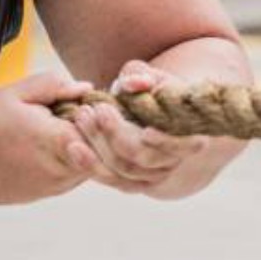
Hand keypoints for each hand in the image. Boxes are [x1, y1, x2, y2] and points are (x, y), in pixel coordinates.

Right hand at [0, 71, 102, 206]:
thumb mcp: (14, 93)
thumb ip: (53, 86)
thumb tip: (86, 88)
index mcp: (55, 141)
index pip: (101, 128)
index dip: (99, 112)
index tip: (87, 101)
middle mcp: (61, 170)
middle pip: (103, 150)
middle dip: (99, 130)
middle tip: (86, 112)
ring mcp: (56, 186)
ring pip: (93, 164)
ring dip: (88, 144)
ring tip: (67, 125)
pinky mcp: (48, 194)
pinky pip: (75, 173)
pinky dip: (75, 157)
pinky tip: (55, 142)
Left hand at [72, 61, 234, 200]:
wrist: (150, 117)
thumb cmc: (152, 90)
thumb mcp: (151, 77)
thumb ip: (141, 76)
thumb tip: (134, 84)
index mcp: (187, 137)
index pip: (182, 146)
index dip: (167, 142)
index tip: (146, 131)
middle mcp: (170, 163)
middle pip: (142, 157)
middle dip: (116, 134)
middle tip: (95, 109)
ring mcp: (150, 178)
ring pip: (122, 171)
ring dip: (98, 145)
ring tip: (80, 117)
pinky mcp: (129, 184)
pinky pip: (108, 178)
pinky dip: (89, 163)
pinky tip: (73, 145)